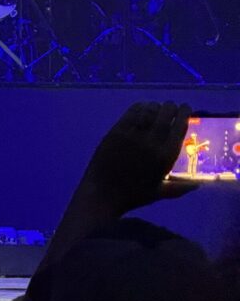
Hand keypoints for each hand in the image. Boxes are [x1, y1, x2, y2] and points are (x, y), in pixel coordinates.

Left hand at [82, 101, 196, 213]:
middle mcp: (152, 142)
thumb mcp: (160, 193)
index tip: (186, 108)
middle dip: (171, 107)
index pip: (179, 129)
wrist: (104, 192)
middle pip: (165, 115)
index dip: (184, 115)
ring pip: (149, 111)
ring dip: (156, 106)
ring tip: (158, 106)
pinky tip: (143, 107)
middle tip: (172, 106)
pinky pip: (132, 113)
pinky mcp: (117, 130)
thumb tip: (197, 184)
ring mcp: (133, 134)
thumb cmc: (134, 195)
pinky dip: (140, 107)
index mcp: (165, 157)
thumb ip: (180, 188)